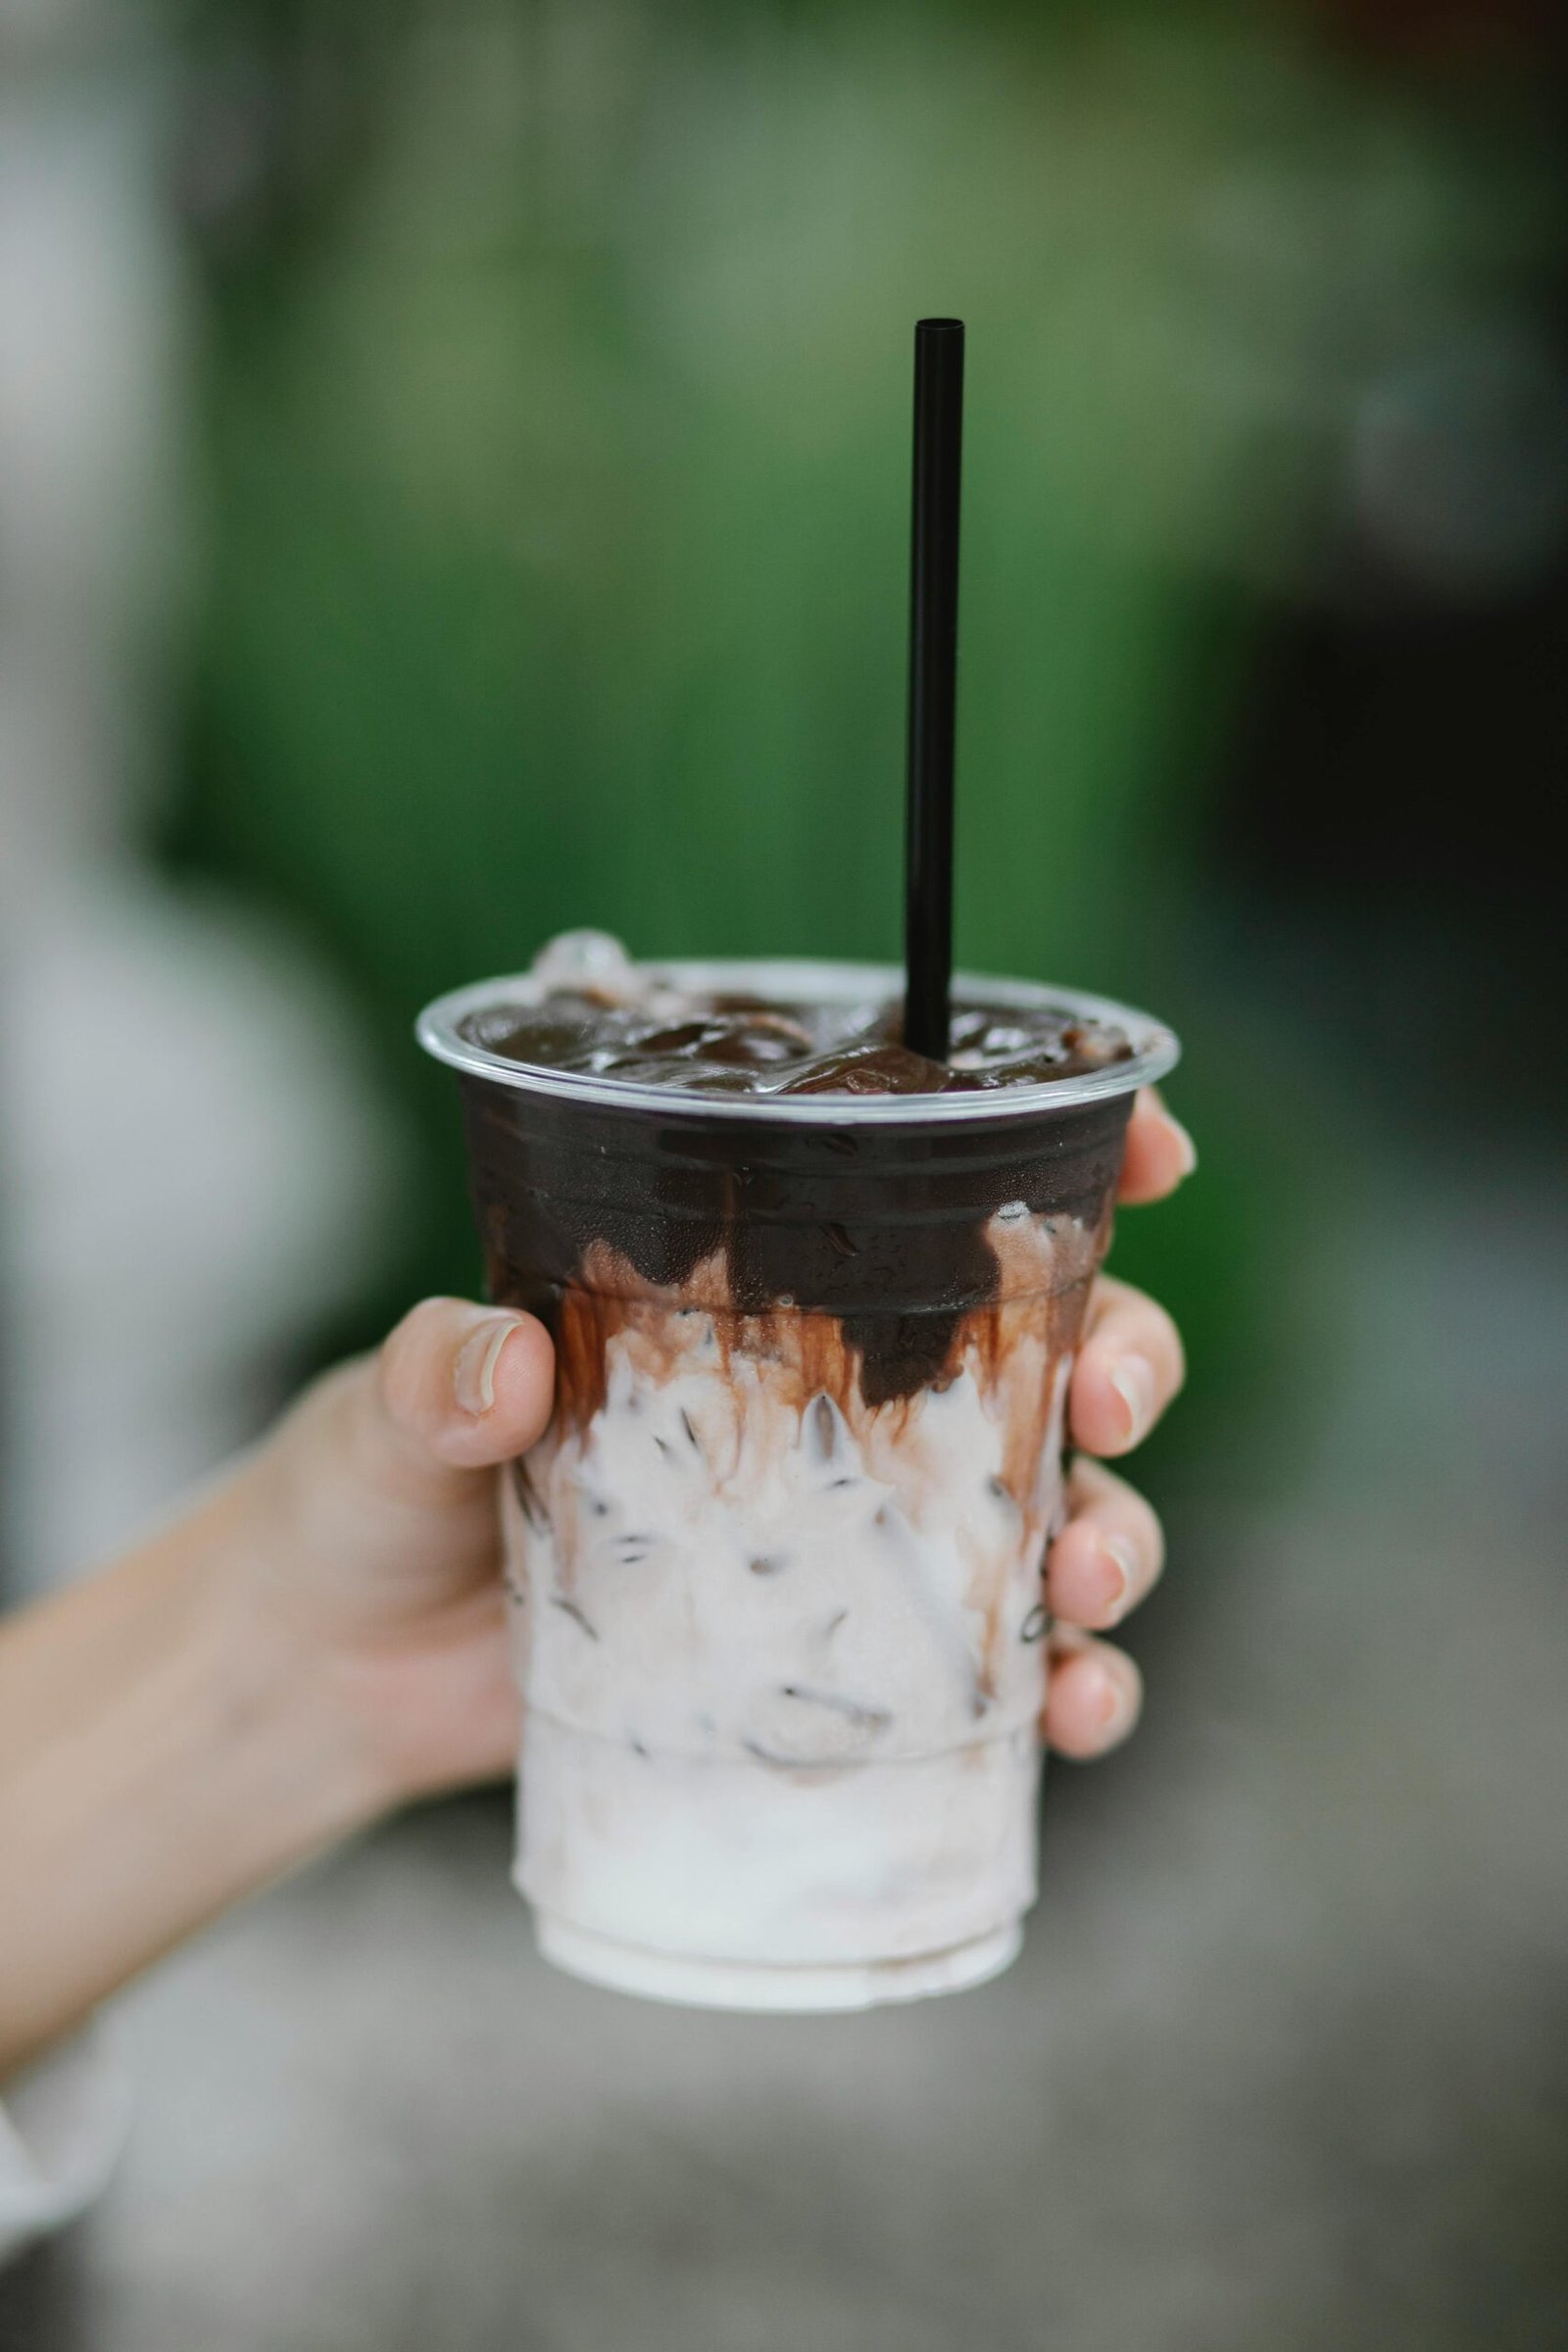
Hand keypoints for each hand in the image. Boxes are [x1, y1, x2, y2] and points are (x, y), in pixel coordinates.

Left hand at [239, 1086, 1191, 1802]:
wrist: (338, 1670)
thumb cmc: (375, 1488)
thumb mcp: (398, 1409)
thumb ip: (439, 1371)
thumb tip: (508, 1364)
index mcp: (757, 1288)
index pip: (936, 1198)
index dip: (1070, 1166)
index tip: (1152, 1153)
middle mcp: (834, 1399)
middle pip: (1047, 1349)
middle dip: (1125, 1355)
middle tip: (1109, 1395)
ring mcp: (854, 1534)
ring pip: (1055, 1507)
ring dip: (1117, 1532)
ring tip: (1089, 1579)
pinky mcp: (845, 1662)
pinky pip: (999, 1669)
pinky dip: (1069, 1686)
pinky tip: (1074, 1710)